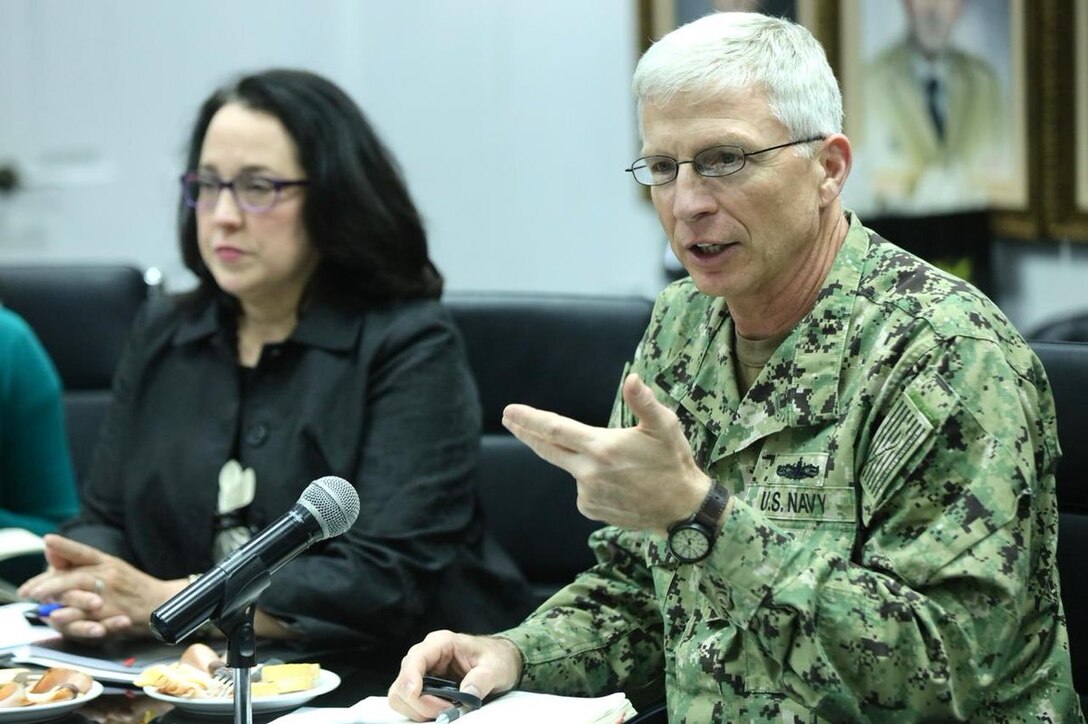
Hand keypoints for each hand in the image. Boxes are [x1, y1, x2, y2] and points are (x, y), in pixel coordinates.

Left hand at [18, 535, 185, 639]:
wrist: (164, 604)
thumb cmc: (134, 588)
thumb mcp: (112, 569)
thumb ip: (83, 563)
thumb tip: (53, 552)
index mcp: (109, 563)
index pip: (84, 551)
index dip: (66, 546)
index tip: (47, 540)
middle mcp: (111, 575)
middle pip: (76, 575)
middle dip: (49, 583)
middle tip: (29, 591)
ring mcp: (113, 595)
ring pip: (81, 594)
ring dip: (58, 597)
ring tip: (39, 601)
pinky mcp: (115, 614)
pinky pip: (90, 616)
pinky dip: (74, 617)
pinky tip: (60, 617)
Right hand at [387, 630, 521, 720]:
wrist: (500, 661)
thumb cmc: (496, 658)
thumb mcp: (495, 668)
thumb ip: (481, 679)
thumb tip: (467, 694)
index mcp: (441, 643)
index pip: (415, 659)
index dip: (410, 679)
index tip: (416, 695)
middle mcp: (425, 656)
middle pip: (402, 683)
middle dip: (419, 702)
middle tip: (446, 710)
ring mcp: (422, 672)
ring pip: (401, 695)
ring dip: (419, 710)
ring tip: (445, 710)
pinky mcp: (423, 686)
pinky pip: (410, 703)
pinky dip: (421, 712)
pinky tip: (441, 710)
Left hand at [502, 373, 710, 532]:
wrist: (682, 509)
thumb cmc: (674, 462)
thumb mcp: (665, 427)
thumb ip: (644, 402)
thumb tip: (632, 378)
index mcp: (602, 447)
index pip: (555, 429)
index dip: (530, 419)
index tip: (509, 411)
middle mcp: (589, 472)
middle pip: (548, 448)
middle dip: (526, 432)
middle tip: (509, 419)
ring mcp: (588, 493)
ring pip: (574, 468)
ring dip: (584, 460)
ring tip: (623, 466)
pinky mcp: (590, 509)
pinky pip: (584, 488)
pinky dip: (594, 480)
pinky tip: (620, 483)